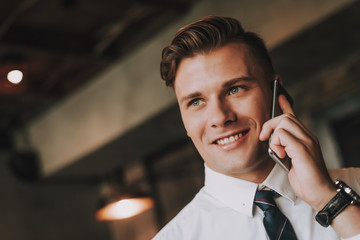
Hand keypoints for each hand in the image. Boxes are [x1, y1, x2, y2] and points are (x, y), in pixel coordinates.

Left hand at [259, 95, 335, 210]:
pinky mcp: (303, 149)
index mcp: (305, 138)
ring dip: (273, 137)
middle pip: (285, 117)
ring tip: (276, 151)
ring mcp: (307, 141)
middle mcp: (308, 136)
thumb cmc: (305, 179)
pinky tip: (280, 155)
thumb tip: (271, 141)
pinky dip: (276, 144)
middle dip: (270, 125)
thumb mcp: (290, 160)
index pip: (294, 116)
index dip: (285, 105)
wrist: (319, 193)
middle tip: (264, 138)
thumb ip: (284, 148)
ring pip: (283, 123)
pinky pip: (283, 136)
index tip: (279, 96)